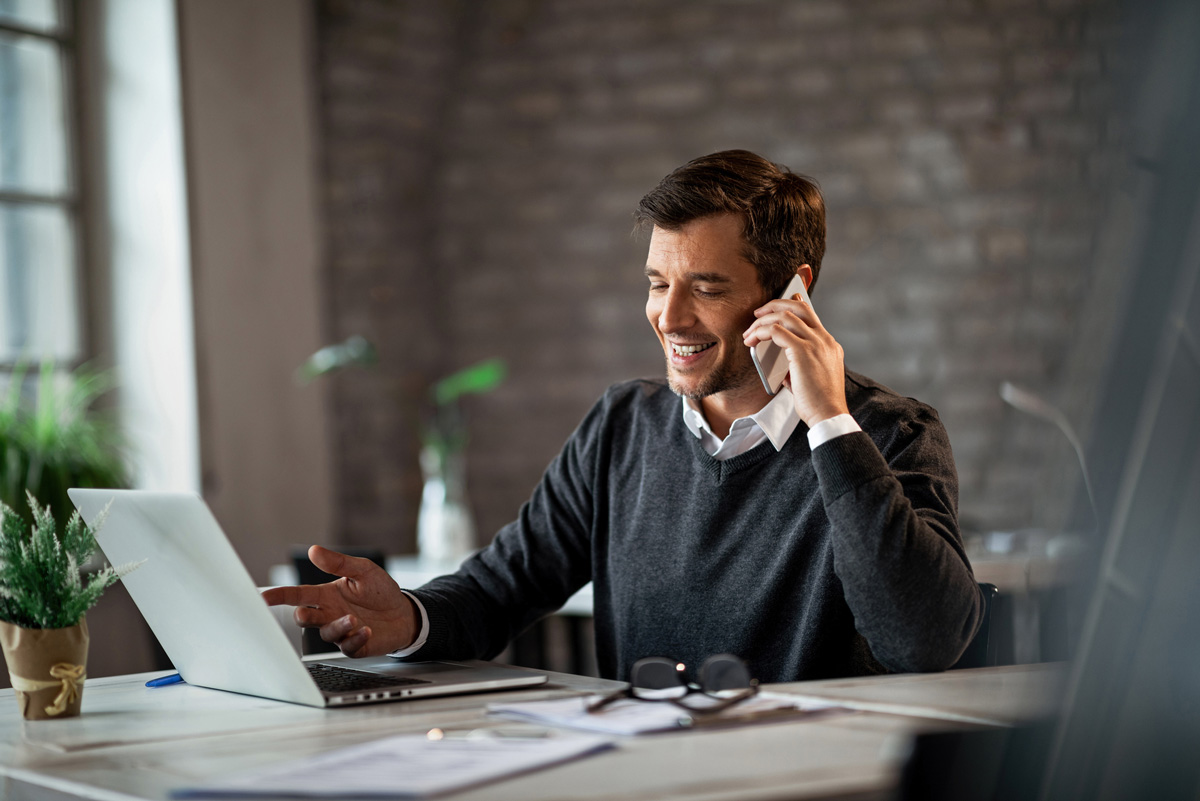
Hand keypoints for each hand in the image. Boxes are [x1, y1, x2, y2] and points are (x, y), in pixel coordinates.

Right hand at [260, 545, 418, 657]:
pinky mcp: (355, 645)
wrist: (404, 612)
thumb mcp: (363, 570)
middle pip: (305, 617)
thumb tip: (314, 550)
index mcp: (326, 595)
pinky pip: (348, 646)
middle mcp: (329, 614)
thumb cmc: (379, 590)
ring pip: (326, 633)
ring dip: (337, 626)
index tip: (263, 597)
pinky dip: (355, 638)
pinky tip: (366, 630)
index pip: (298, 594)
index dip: (279, 595)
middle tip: (304, 612)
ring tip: (353, 618)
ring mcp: (341, 631)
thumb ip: (339, 563)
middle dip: (302, 616)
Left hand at [743, 293, 849, 427]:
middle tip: (758, 314)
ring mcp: (815, 343)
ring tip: (749, 332)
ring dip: (762, 321)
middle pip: (798, 307)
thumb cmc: (819, 403)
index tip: (774, 308)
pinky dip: (761, 332)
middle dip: (774, 305)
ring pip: (784, 316)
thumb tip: (783, 367)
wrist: (829, 415)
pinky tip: (752, 341)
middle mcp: (824, 340)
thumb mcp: (812, 378)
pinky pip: (776, 331)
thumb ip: (799, 367)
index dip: (790, 306)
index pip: (810, 314)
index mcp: (829, 345)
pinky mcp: (802, 351)